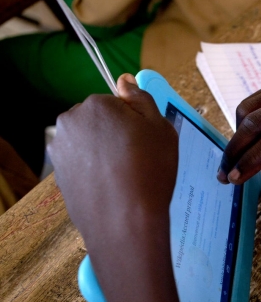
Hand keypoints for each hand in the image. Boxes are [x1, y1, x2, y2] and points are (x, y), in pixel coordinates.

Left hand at [49, 74, 178, 256]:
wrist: (125, 221)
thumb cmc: (150, 170)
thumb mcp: (161, 128)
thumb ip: (141, 99)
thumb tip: (124, 81)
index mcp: (96, 104)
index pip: (118, 102)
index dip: (136, 121)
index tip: (145, 141)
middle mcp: (71, 121)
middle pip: (99, 119)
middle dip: (115, 132)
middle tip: (137, 158)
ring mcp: (61, 148)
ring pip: (89, 140)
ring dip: (104, 150)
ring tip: (124, 174)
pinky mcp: (58, 173)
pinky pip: (82, 161)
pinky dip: (94, 168)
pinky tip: (111, 185)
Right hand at [218, 57, 260, 183]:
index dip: (251, 161)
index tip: (236, 178)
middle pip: (254, 124)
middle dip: (235, 152)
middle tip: (223, 173)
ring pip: (247, 110)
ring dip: (237, 136)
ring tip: (235, 158)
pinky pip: (254, 102)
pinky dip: (245, 122)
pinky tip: (247, 138)